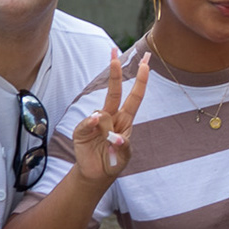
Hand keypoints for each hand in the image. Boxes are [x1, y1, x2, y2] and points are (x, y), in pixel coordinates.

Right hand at [69, 51, 149, 181]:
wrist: (96, 174)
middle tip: (114, 55)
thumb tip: (115, 135)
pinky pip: (88, 122)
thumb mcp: (124, 156)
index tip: (146, 65)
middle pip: (115, 91)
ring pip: (102, 113)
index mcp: (125, 120)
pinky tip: (93, 129)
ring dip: (106, 127)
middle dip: (115, 72)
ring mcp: (96, 121)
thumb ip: (123, 146)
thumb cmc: (114, 161)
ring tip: (108, 143)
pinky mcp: (82, 129)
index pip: (135, 97)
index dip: (140, 81)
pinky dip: (91, 125)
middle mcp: (111, 116)